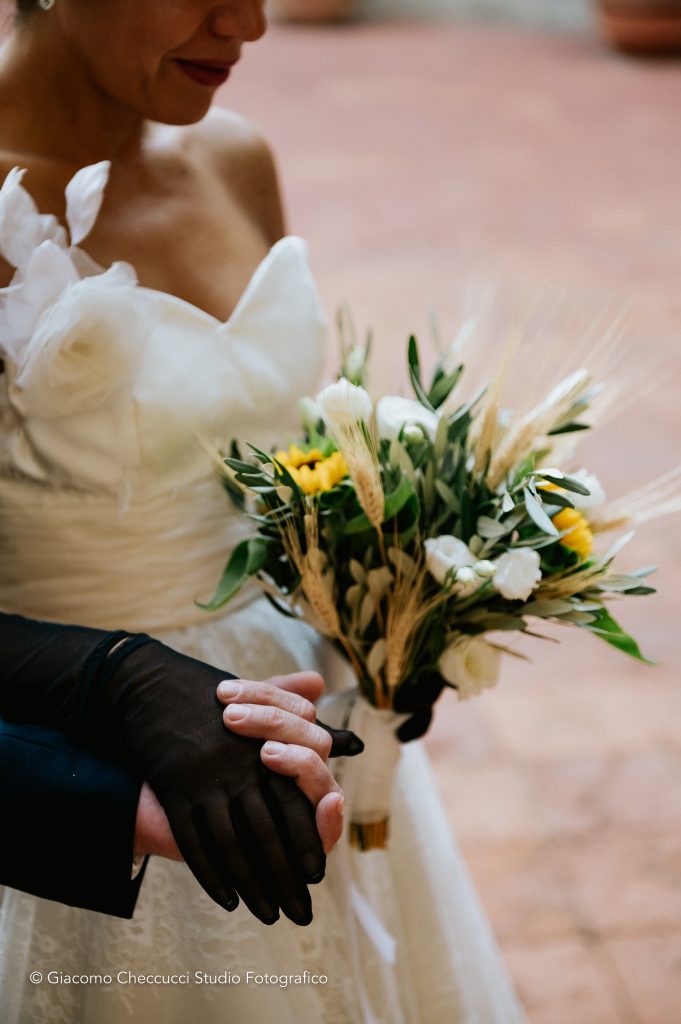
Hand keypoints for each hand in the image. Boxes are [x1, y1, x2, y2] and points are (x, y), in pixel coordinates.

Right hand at [105, 640, 331, 925]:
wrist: (145, 686)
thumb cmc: (201, 693)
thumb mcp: (249, 692)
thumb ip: (286, 698)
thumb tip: (320, 683)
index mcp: (265, 745)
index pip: (294, 802)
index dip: (307, 841)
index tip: (315, 873)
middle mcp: (241, 767)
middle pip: (269, 832)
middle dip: (286, 878)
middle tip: (300, 911)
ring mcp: (208, 781)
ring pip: (236, 845)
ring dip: (254, 886)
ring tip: (269, 914)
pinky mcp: (177, 791)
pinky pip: (198, 843)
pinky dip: (214, 876)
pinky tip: (228, 899)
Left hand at [217, 671, 360, 853]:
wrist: (163, 821)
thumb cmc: (199, 771)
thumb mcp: (224, 734)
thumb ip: (260, 702)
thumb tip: (316, 678)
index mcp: (291, 742)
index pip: (297, 710)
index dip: (265, 697)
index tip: (223, 691)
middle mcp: (304, 773)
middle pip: (314, 739)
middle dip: (275, 723)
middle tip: (231, 718)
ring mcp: (304, 808)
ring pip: (323, 779)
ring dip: (299, 762)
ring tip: (266, 754)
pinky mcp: (301, 845)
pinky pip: (327, 833)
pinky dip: (329, 818)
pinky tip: (327, 803)